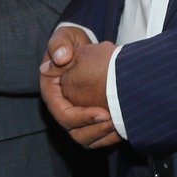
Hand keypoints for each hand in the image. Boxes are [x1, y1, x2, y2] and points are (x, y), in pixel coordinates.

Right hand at [40, 26, 121, 148]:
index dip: (81, 117)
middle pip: (73, 130)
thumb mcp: (64, 38)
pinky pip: (96, 137)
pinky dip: (109, 136)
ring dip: (103, 135)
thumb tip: (61, 58)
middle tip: (115, 121)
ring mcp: (73, 115)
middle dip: (95, 129)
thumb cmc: (71, 43)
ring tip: (120, 125)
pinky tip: (124, 126)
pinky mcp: (86, 120)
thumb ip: (60, 44)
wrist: (84, 49)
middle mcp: (60, 107)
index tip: (104, 113)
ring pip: (84, 138)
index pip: (62, 114)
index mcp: (51, 93)